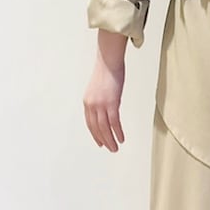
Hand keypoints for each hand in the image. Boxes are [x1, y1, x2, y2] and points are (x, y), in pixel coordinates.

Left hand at [83, 30, 127, 150]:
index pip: (90, 123)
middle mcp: (92, 105)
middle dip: (103, 140)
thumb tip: (107, 106)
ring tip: (115, 148)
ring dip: (110, 140)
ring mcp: (101, 105)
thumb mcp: (99, 87)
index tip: (100, 142)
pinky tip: (121, 138)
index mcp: (87, 101)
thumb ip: (101, 99)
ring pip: (104, 128)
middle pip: (96, 128)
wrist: (109, 60)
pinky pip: (114, 122)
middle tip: (110, 148)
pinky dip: (117, 132)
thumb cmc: (107, 70)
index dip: (95, 134)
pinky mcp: (111, 103)